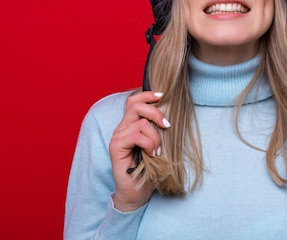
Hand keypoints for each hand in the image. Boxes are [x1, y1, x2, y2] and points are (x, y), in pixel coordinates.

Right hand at [108, 91, 170, 211]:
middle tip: (167, 126)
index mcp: (130, 125)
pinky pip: (136, 136)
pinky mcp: (116, 147)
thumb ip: (157, 129)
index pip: (134, 101)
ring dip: (155, 137)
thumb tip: (171, 115)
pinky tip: (151, 155)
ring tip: (157, 151)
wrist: (136, 192)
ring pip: (141, 123)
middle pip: (135, 105)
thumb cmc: (149, 169)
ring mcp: (117, 137)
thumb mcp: (157, 144)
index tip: (162, 95)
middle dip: (155, 112)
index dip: (147, 94)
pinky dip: (149, 144)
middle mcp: (122, 128)